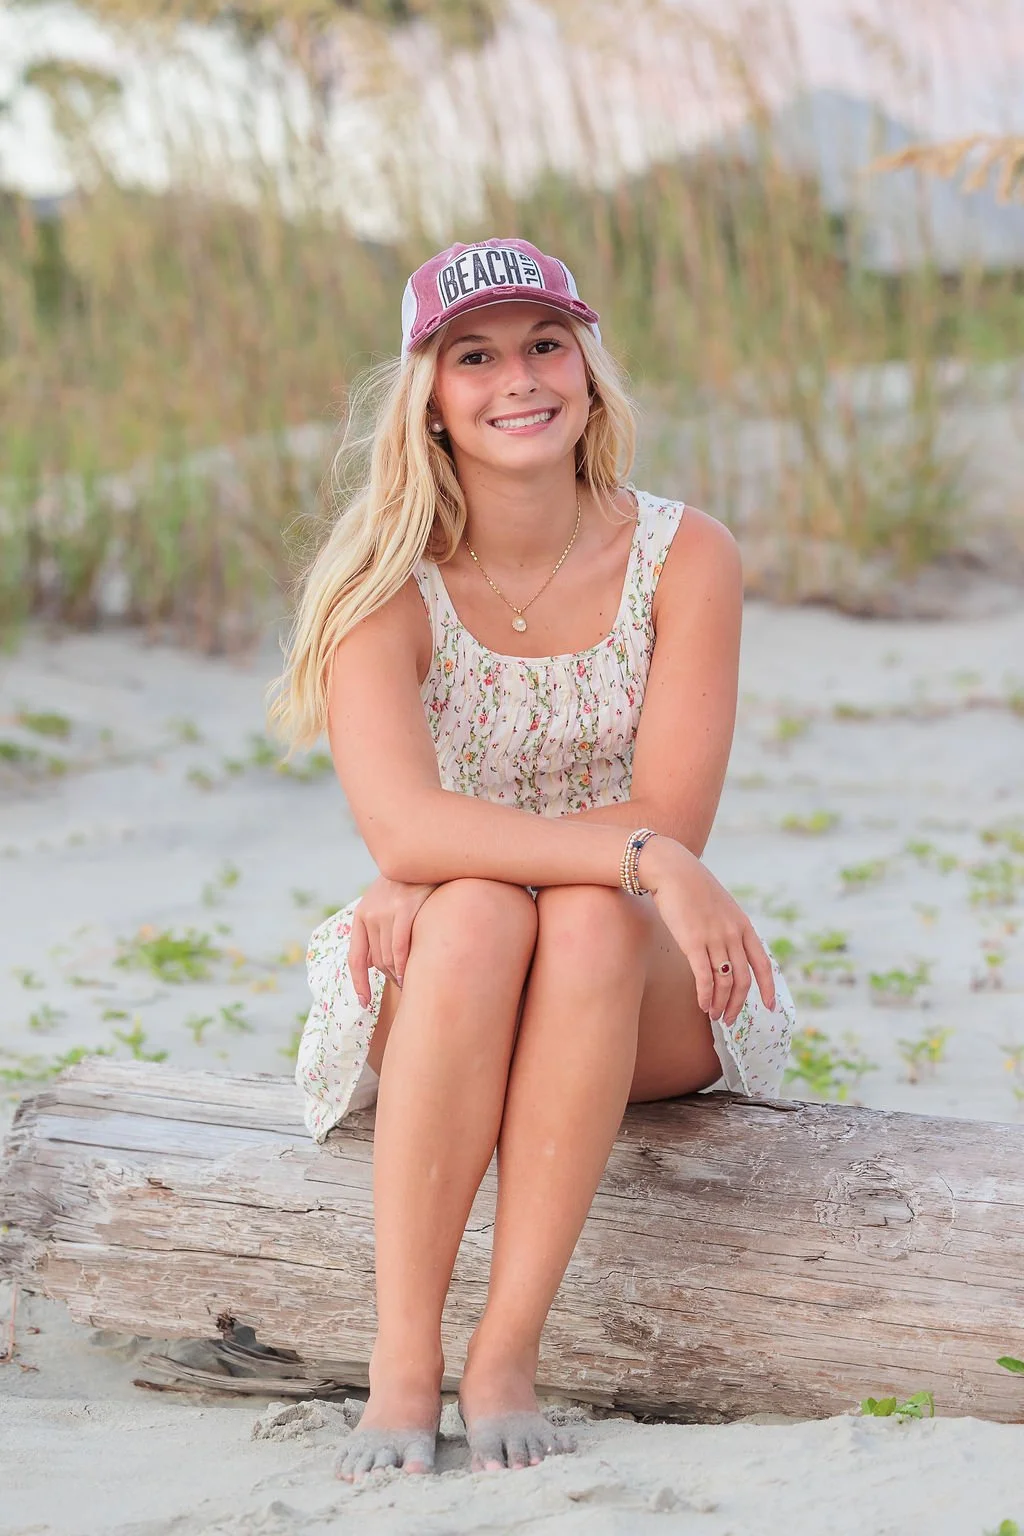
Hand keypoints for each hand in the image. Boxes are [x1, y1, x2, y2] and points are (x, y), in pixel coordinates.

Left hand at [348, 875, 437, 1007]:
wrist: (423, 855)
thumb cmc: (408, 885)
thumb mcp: (385, 904)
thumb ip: (377, 930)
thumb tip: (371, 964)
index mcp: (361, 916)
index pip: (356, 958)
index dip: (359, 983)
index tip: (364, 1003)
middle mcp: (370, 914)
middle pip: (377, 961)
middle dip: (389, 978)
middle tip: (403, 985)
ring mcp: (387, 911)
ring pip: (389, 958)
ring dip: (398, 975)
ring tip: (409, 981)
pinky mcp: (407, 908)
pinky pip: (402, 948)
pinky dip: (404, 966)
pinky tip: (411, 974)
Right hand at [637, 838, 775, 1026]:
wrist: (672, 871)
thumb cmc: (692, 888)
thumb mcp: (721, 906)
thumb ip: (729, 928)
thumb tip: (728, 951)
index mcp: (743, 925)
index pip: (763, 964)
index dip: (768, 988)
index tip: (770, 1006)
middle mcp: (733, 934)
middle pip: (743, 979)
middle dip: (739, 1003)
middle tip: (730, 1019)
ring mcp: (715, 938)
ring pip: (724, 981)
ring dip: (721, 1003)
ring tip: (714, 1014)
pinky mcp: (693, 942)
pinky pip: (704, 977)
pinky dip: (706, 995)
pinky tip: (703, 1005)